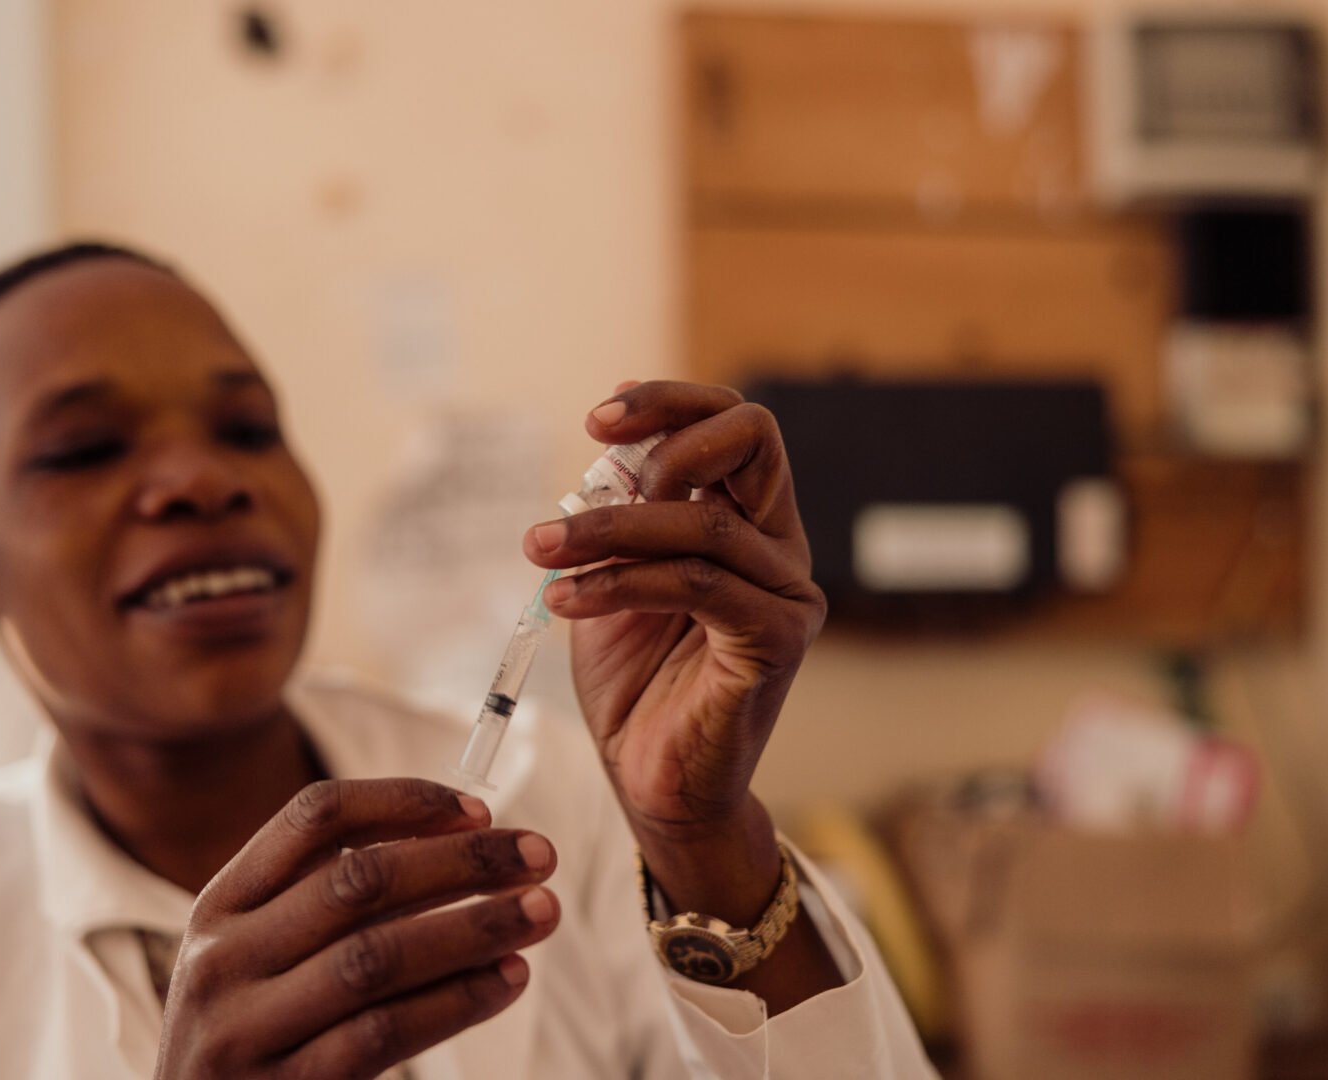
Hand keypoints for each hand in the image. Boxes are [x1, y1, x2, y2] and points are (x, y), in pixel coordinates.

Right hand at [153, 779, 559, 1079]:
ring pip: (377, 956)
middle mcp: (223, 960)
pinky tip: (507, 980)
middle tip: (539, 855)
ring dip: (474, 927)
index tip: (480, 810)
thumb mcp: (262, 954)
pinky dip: (456, 1001)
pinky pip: (384, 1033)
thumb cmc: (258, 1032)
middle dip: (462, 861)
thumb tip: (468, 841)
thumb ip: (333, 900)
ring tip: (541, 912)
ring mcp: (243, 1031)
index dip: (403, 801)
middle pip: (357, 881)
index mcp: (221, 904)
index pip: (314, 817)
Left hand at [522, 381, 825, 847]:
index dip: (669, 402)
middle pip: (754, 437)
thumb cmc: (635, 686)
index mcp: (747, 523)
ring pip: (705, 522)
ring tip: (541, 550)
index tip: (598, 419)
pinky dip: (623, 581)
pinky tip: (568, 599)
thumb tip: (607, 451)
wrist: (655, 787)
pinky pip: (698, 585)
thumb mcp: (609, 581)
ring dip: (608, 527)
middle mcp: (779, 548)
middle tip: (590, 463)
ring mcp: (786, 594)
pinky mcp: (776, 642)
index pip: (734, 426)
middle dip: (665, 430)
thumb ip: (616, 518)